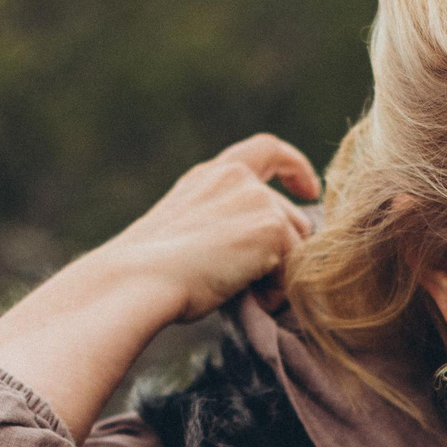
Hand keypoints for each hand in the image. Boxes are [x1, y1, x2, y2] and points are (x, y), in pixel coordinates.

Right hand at [101, 134, 321, 322]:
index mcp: (211, 176)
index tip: (309, 189)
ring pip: (298, 246)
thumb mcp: (184, 230)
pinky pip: (294, 270)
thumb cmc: (149, 272)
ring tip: (239, 291)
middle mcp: (237, 178)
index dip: (296, 167)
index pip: (267, 150)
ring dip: (278, 274)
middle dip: (286, 252)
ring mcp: (257, 200)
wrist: (136, 279)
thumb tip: (262, 249)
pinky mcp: (272, 227)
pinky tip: (246, 297)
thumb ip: (220, 223)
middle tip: (252, 285)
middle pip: (293, 216)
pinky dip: (276, 291)